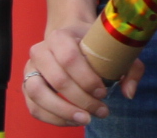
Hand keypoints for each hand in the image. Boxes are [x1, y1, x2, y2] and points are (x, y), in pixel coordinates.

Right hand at [23, 21, 142, 125]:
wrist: (70, 37)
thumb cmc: (95, 45)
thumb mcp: (115, 47)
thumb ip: (130, 68)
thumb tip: (129, 93)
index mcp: (60, 36)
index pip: (69, 58)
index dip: (87, 79)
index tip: (104, 92)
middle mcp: (40, 51)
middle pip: (57, 80)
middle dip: (81, 100)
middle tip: (101, 110)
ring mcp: (30, 69)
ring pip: (39, 95)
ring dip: (63, 112)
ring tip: (86, 119)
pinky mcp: (26, 86)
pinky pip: (34, 107)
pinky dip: (53, 118)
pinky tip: (73, 120)